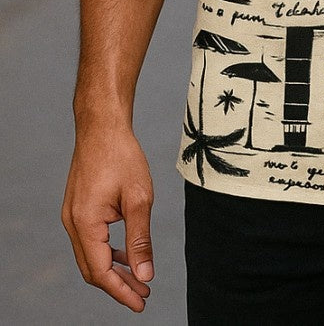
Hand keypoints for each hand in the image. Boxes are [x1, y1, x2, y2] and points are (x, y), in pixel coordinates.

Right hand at [61, 126, 154, 311]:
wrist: (102, 126)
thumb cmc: (121, 155)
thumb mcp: (139, 198)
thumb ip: (140, 239)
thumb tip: (144, 274)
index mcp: (85, 224)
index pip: (101, 272)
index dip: (121, 291)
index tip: (141, 303)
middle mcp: (72, 223)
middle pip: (92, 269)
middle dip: (117, 285)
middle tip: (142, 295)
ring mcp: (72, 216)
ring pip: (90, 256)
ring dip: (113, 270)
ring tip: (137, 279)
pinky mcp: (77, 208)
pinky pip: (90, 240)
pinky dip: (107, 252)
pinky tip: (125, 255)